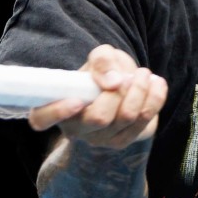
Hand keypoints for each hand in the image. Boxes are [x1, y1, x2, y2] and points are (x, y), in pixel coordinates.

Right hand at [28, 44, 166, 148]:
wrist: (124, 84)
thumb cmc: (104, 72)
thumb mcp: (100, 56)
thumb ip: (102, 60)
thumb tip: (113, 81)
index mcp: (56, 105)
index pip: (42, 118)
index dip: (57, 112)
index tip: (77, 100)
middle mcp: (74, 128)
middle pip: (99, 117)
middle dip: (120, 92)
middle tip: (127, 75)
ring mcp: (98, 139)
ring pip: (125, 118)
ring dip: (140, 91)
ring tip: (143, 74)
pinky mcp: (122, 141)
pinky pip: (144, 122)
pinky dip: (154, 98)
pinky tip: (156, 84)